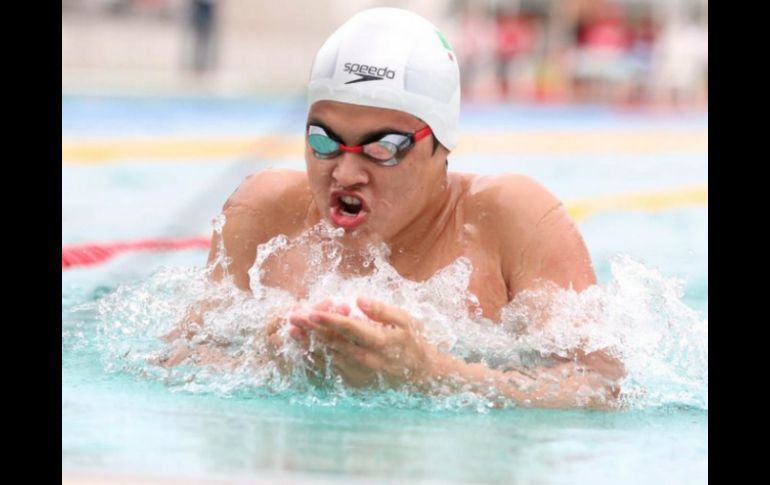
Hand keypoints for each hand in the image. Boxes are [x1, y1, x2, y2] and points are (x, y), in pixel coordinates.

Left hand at [290, 297, 441, 387]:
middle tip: (292, 317)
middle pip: (333, 342)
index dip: (329, 320)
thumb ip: (382, 310)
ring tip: (292, 332)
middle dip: (311, 329)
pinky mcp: (356, 383)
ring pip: (328, 357)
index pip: (349, 328)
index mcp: (380, 341)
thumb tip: (359, 299)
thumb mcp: (405, 321)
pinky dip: (316, 363)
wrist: (422, 376)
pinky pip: (332, 373)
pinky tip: (304, 353)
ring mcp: (360, 373)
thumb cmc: (414, 343)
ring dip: (309, 344)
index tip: (311, 311)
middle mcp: (367, 359)